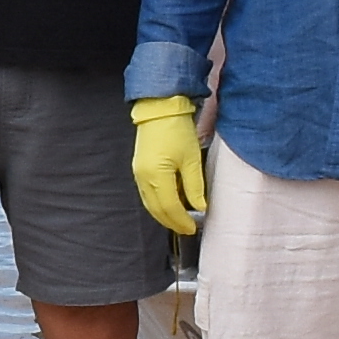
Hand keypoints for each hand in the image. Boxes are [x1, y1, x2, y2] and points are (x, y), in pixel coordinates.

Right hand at [128, 95, 207, 239]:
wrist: (160, 109)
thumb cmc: (176, 130)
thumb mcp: (191, 160)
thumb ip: (195, 187)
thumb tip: (200, 207)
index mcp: (157, 176)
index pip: (170, 208)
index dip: (182, 221)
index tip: (193, 228)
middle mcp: (143, 178)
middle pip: (157, 210)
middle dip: (172, 222)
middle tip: (186, 229)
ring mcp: (138, 174)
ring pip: (150, 203)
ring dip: (164, 214)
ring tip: (179, 220)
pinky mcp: (139, 168)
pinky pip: (147, 193)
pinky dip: (158, 203)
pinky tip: (169, 203)